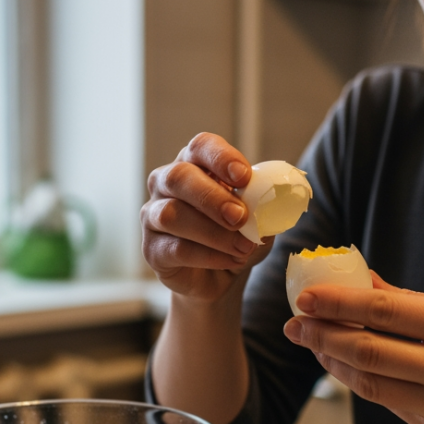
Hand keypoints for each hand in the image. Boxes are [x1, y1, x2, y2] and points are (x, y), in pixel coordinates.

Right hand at [142, 133, 272, 301]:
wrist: (220, 277)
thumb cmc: (236, 237)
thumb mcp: (257, 219)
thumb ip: (262, 207)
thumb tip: (272, 202)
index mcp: (195, 165)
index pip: (201, 146)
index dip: (221, 158)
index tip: (244, 177)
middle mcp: (166, 184)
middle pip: (179, 177)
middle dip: (212, 197)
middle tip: (240, 217)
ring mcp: (152, 215)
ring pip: (171, 215)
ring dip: (213, 233)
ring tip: (243, 248)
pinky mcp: (152, 248)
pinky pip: (175, 248)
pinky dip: (207, 256)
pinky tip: (230, 261)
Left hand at [282, 273, 423, 423]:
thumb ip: (417, 302)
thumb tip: (365, 282)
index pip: (385, 312)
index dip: (338, 304)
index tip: (306, 295)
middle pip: (368, 351)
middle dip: (323, 334)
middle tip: (295, 322)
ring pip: (369, 382)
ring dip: (333, 361)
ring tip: (312, 341)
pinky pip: (387, 401)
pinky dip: (360, 380)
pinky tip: (343, 364)